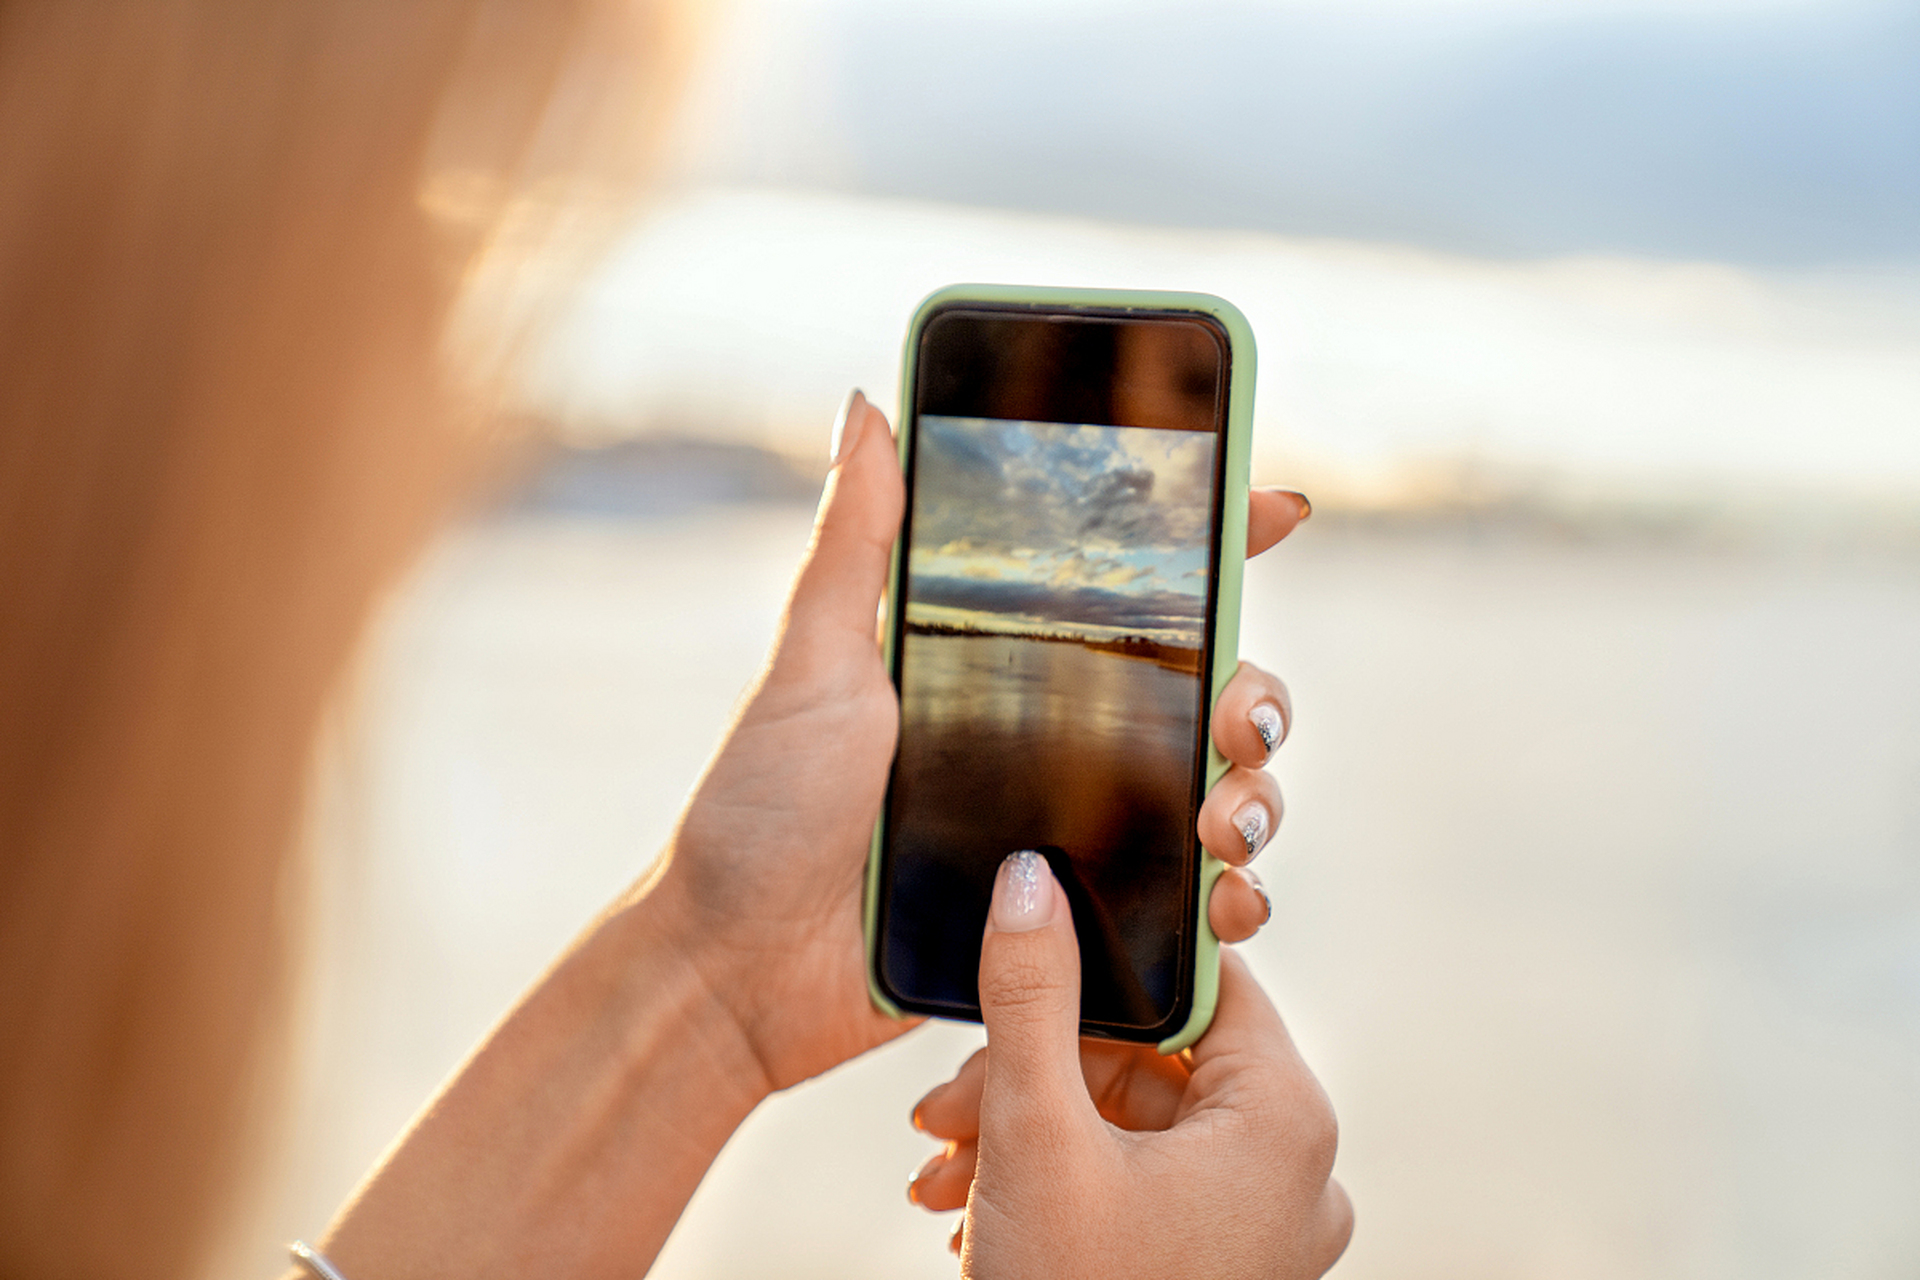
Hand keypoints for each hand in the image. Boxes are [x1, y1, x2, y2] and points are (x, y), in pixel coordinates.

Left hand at [653, 392, 1311, 1091]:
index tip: (1273, 507)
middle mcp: (1048, 738)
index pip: (1123, 588)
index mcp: (997, 662)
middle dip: (1254, 695)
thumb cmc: (759, 813)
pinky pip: (1180, 904)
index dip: (1211, 542)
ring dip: (1254, 796)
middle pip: (1203, 692)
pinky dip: (1229, 903)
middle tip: (1242, 719)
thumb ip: (852, 543)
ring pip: (1213, 794)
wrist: (740, 972)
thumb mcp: (811, 665)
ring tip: (1228, 818)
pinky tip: (1227, 903)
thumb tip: (865, 405)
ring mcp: (1065, 830)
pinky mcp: (1067, 920)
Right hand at [908, 854, 1352, 1277]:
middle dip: (1032, 1074)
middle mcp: (1296, 1170)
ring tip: (941, 1172)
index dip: (1103, 967)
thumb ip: (1033, 993)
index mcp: (1284, 1119)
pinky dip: (1058, 1183)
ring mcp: (1263, 1230)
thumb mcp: (1036, 1131)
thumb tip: (1030, 880)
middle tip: (943, 1109)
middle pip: (1151, 1061)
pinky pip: (1142, 1187)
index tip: (1029, 962)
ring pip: (1134, 1127)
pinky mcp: (1222, 1267)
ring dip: (1024, 1133)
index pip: (1202, 982)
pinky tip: (974, 1210)